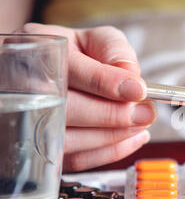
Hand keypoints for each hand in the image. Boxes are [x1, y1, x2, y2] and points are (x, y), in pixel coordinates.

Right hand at [20, 23, 156, 171]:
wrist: (52, 75)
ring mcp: (30, 121)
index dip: (104, 82)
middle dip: (114, 114)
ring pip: (70, 139)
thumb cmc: (76, 56)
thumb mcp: (95, 39)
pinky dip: (109, 152)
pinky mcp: (44, 148)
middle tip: (145, 113)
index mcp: (39, 52)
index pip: (68, 70)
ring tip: (141, 124)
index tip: (137, 90)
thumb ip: (114, 51)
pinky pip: (75, 159)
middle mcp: (24, 87)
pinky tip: (131, 138)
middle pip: (67, 109)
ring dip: (113, 136)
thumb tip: (131, 75)